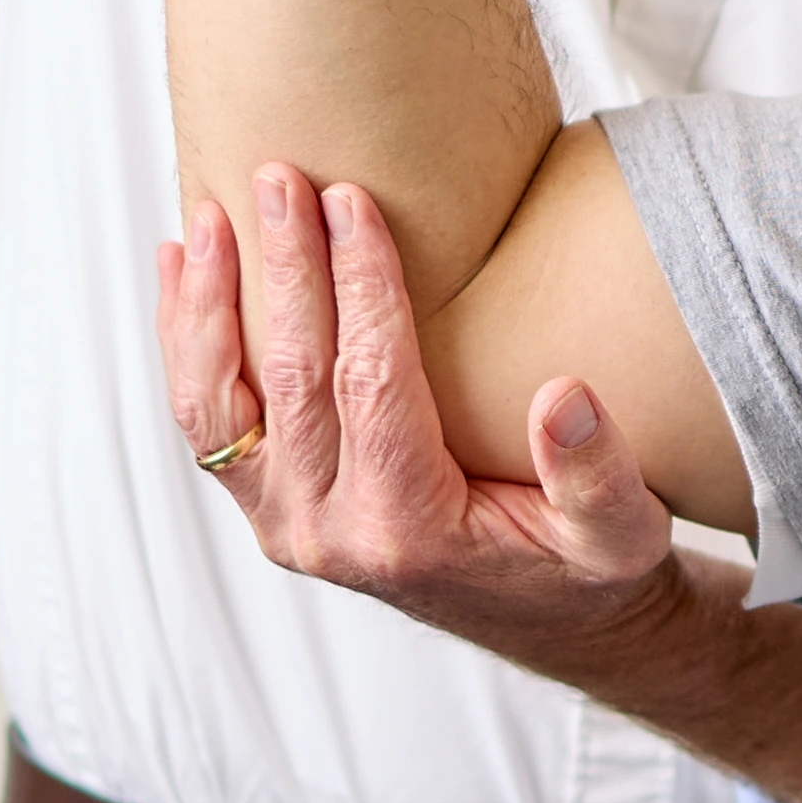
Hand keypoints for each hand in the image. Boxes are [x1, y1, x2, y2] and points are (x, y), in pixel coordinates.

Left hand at [165, 159, 689, 670]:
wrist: (541, 624)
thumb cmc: (580, 567)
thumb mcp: (621, 536)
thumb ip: (598, 475)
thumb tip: (566, 399)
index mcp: (409, 528)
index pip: (372, 384)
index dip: (362, 288)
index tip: (353, 204)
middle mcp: (328, 531)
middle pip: (292, 380)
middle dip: (286, 270)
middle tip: (280, 178)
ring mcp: (285, 522)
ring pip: (220, 404)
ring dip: (209, 305)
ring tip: (206, 216)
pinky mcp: (267, 506)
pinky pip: (208, 421)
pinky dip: (189, 343)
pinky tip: (180, 268)